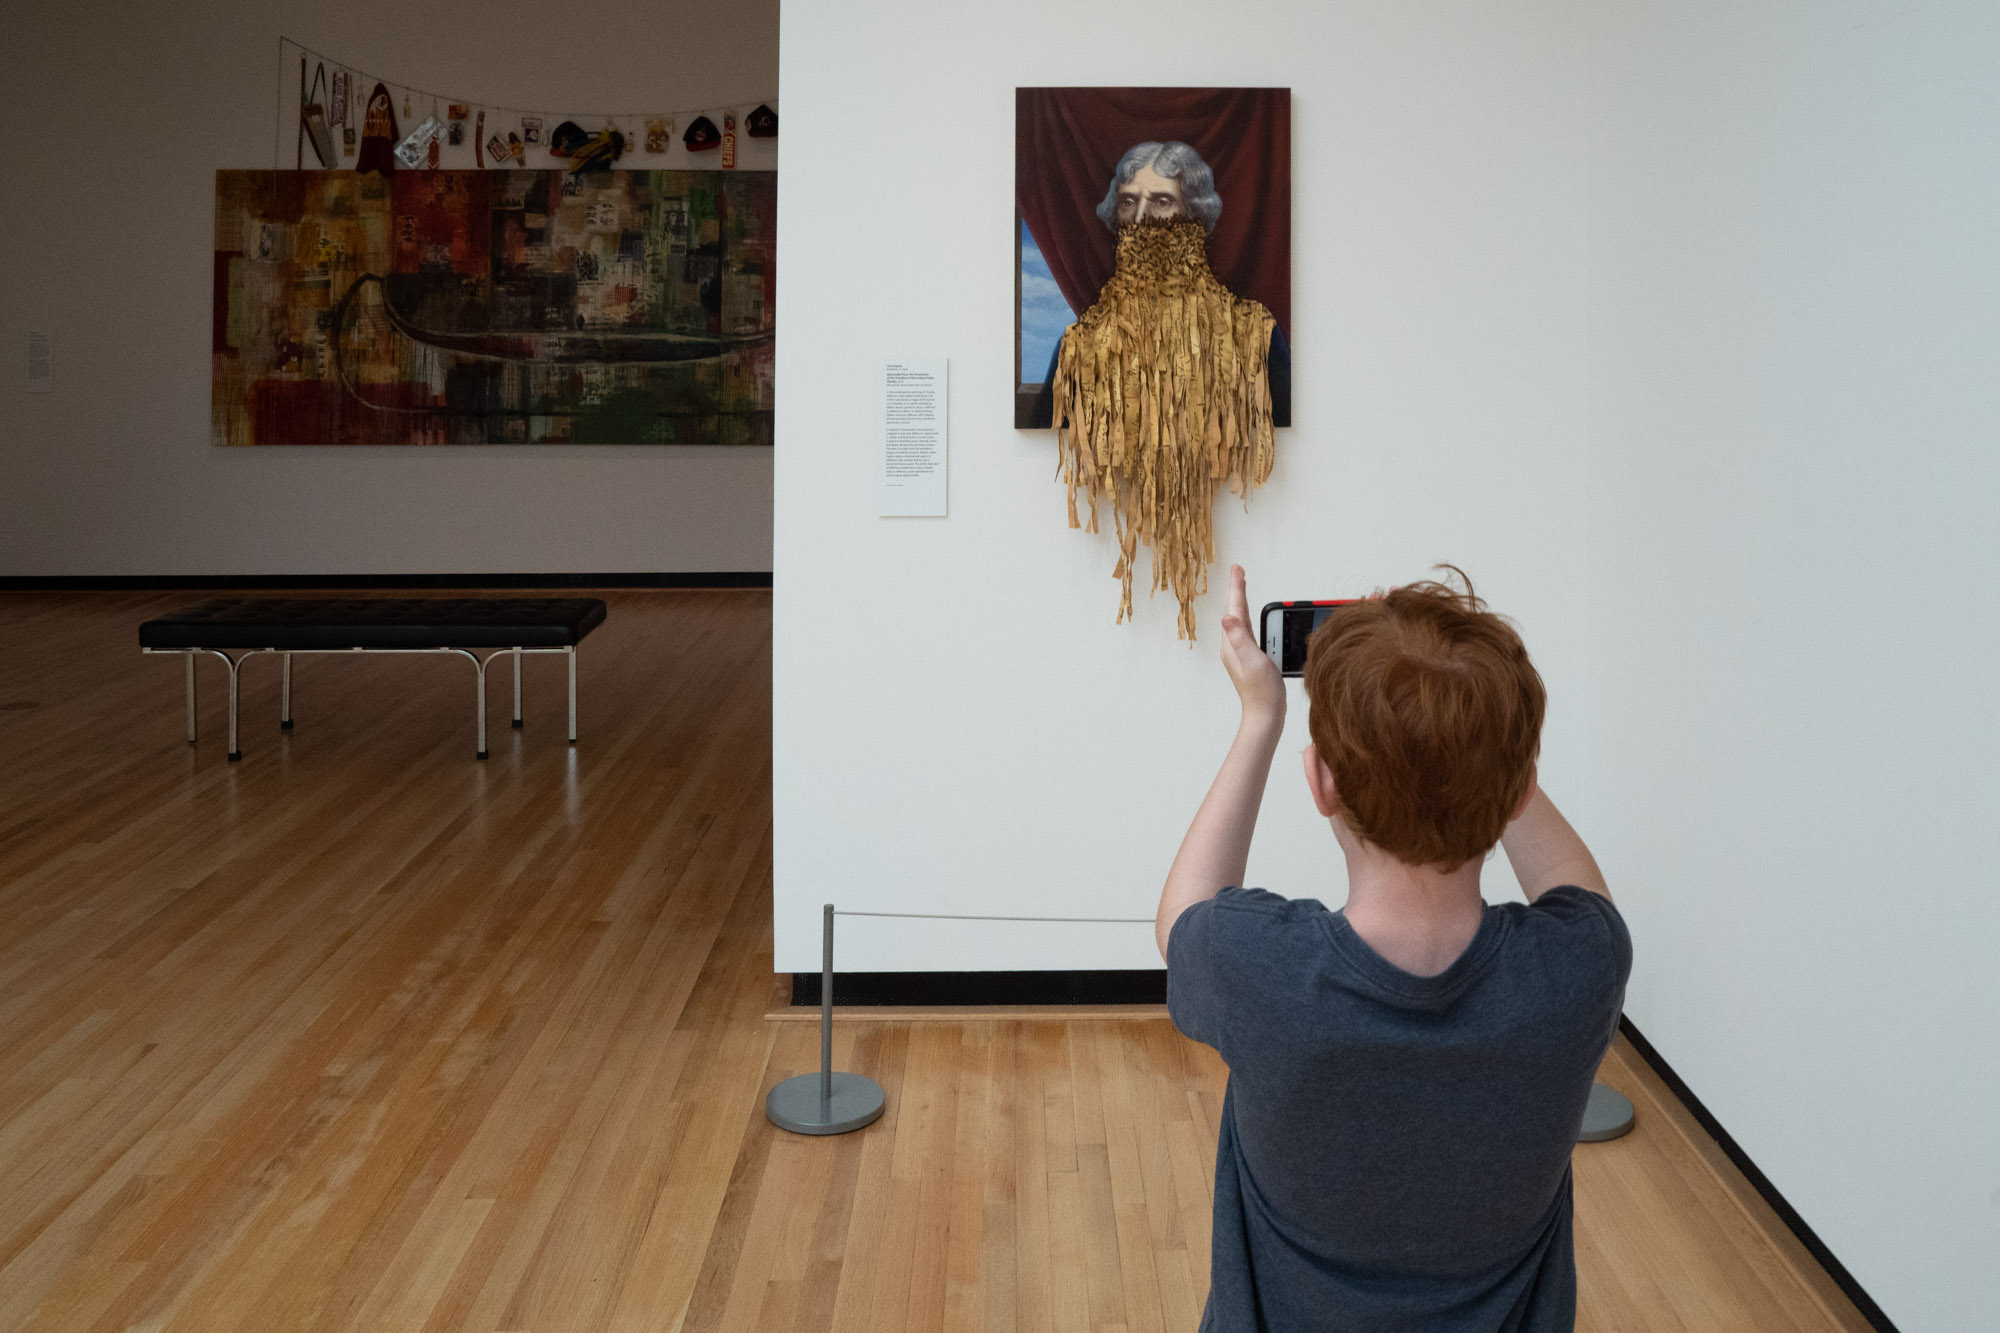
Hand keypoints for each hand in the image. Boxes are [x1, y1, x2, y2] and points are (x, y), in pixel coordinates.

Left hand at [1219, 565, 1284, 727]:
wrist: (1265, 715)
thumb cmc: (1261, 691)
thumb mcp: (1251, 661)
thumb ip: (1239, 638)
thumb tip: (1227, 617)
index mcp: (1232, 643)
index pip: (1234, 609)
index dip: (1236, 587)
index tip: (1237, 568)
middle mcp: (1233, 646)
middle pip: (1235, 611)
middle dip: (1236, 590)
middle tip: (1238, 571)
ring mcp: (1240, 652)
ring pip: (1241, 619)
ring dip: (1242, 602)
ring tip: (1242, 586)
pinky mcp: (1250, 658)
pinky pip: (1249, 630)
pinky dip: (1250, 617)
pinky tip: (1253, 618)